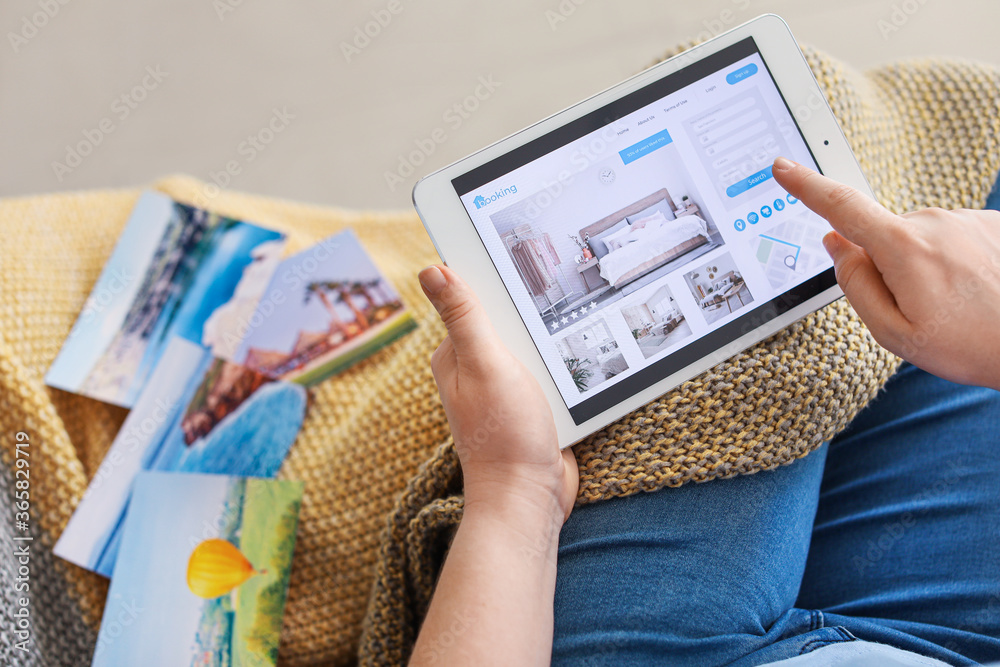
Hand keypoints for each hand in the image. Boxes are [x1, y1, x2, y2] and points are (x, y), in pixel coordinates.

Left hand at [419, 264, 578, 523]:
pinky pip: (549, 372)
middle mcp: (476, 368)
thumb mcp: (485, 364)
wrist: (529, 497)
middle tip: (561, 292)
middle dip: (531, 310)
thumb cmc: (502, 434)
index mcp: (455, 353)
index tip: (524, 255)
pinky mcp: (531, 404)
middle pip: (509, 320)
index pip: (472, 298)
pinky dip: (563, 366)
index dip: (496, 277)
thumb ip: (464, 317)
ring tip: (576, 324)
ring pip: (534, 345)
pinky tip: (581, 359)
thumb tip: (432, 269)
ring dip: (552, 340)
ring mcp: (504, 387)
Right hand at [773, 157, 999, 390]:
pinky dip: (953, 264)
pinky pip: (951, 239)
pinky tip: (977, 292)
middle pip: (883, 237)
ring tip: (956, 307)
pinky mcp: (991, 224)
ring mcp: (967, 220)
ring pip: (919, 240)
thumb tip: (837, 245)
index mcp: (903, 248)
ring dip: (924, 268)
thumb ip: (854, 285)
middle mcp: (934, 222)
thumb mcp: (893, 332)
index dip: (807, 186)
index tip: (783, 166)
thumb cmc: (972, 345)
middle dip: (886, 268)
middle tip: (918, 312)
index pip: (841, 207)